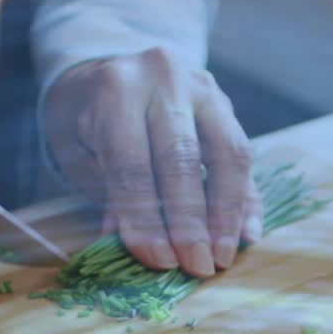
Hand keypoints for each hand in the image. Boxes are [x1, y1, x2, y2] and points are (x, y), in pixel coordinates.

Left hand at [43, 47, 262, 277]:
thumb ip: (113, 194)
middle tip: (197, 267)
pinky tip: (247, 234)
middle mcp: (163, 79)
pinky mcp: (226, 102)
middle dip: (191, 221)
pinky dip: (245, 199)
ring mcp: (202, 86)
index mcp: (116, 89)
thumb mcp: (84, 152)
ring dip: (227, 214)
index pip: (132, 162)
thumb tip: (141, 248)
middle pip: (183, 157)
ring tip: (222, 257)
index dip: (145, 217)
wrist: (112, 67)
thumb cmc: (92, 120)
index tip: (159, 261)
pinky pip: (243, 154)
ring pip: (227, 153)